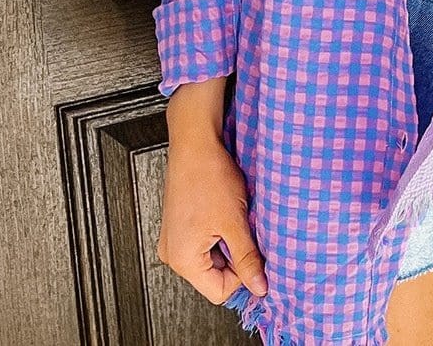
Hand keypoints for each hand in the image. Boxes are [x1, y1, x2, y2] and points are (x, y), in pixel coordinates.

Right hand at [157, 136, 268, 304]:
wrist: (195, 142)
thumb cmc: (208, 175)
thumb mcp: (234, 222)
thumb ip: (247, 259)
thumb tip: (259, 286)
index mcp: (182, 259)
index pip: (219, 291)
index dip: (243, 274)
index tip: (254, 253)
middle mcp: (173, 253)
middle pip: (214, 275)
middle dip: (235, 254)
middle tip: (243, 228)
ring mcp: (174, 239)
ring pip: (211, 256)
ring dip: (228, 240)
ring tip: (232, 215)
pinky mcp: (179, 225)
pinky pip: (204, 241)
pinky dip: (219, 230)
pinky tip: (224, 210)